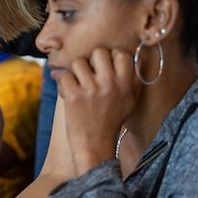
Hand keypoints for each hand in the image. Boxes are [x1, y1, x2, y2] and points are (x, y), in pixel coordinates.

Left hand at [54, 48, 137, 174]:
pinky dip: (62, 83)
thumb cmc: (111, 122)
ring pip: (78, 62)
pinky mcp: (73, 95)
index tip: (104, 66)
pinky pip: (63, 75)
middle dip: (91, 61)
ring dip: (75, 72)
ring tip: (78, 85)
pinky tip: (67, 92)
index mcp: (126, 85)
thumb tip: (135, 57)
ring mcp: (91, 89)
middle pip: (98, 52)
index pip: (121, 54)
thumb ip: (133, 80)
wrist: (95, 145)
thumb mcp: (130, 102)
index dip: (111, 56)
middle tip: (89, 74)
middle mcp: (110, 84)